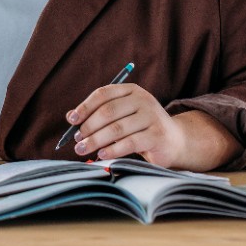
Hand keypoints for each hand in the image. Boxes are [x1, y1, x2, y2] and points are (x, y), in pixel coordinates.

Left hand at [64, 83, 241, 171]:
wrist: (174, 141)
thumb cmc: (141, 128)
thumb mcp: (123, 116)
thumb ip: (101, 114)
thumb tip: (71, 118)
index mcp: (131, 90)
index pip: (103, 94)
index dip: (85, 106)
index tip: (71, 120)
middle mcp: (142, 99)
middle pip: (108, 112)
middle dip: (89, 127)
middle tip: (77, 140)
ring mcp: (152, 116)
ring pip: (117, 128)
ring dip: (96, 140)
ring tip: (83, 149)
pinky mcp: (157, 135)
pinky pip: (129, 142)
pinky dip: (113, 150)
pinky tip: (102, 155)